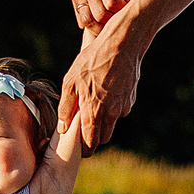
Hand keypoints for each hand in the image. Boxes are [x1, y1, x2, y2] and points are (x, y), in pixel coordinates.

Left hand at [58, 20, 145, 149]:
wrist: (123, 44)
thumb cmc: (92, 60)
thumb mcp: (70, 81)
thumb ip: (66, 108)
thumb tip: (62, 128)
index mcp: (95, 111)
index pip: (91, 143)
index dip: (84, 149)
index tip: (79, 149)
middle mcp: (112, 113)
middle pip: (103, 138)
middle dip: (94, 137)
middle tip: (83, 127)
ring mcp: (124, 107)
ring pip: (112, 124)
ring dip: (103, 122)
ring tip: (93, 103)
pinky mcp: (131, 99)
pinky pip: (120, 110)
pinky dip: (112, 108)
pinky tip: (105, 91)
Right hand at [67, 0, 136, 32]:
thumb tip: (133, 1)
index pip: (112, 4)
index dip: (123, 9)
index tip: (127, 3)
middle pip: (99, 16)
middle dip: (112, 20)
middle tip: (120, 13)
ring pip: (85, 20)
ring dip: (98, 25)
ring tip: (109, 20)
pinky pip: (78, 15)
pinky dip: (89, 20)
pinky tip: (100, 15)